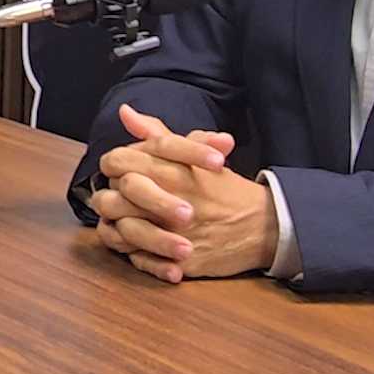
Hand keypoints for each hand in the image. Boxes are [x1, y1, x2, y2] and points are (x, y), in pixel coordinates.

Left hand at [91, 104, 274, 283]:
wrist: (264, 225)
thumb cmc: (225, 188)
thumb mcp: (193, 153)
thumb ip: (156, 134)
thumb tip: (125, 112)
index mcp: (171, 171)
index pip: (117, 162)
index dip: (113, 166)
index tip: (122, 172)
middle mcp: (169, 201)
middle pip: (112, 198)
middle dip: (110, 198)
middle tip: (120, 199)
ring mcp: (174, 234)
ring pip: (122, 231)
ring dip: (119, 227)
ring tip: (129, 222)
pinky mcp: (181, 261)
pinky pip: (141, 260)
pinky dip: (136, 255)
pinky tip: (141, 247)